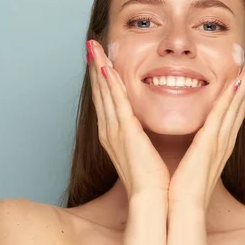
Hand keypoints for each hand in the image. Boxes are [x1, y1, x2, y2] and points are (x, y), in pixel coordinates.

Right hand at [87, 40, 169, 197]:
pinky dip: (109, 84)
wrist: (153, 198)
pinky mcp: (124, 132)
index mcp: (115, 135)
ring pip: (104, 92)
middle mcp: (109, 130)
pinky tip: (105, 67)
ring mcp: (114, 131)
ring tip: (93, 47)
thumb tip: (147, 125)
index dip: (101, 78)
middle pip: (100, 92)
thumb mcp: (145, 150)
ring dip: (98, 68)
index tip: (100, 59)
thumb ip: (143, 135)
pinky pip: (115, 102)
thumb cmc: (154, 178)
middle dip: (94, 67)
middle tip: (90, 45)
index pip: (106, 100)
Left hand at [168, 53, 244, 208]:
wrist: (177, 207)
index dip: (244, 84)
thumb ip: (189, 140)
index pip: (234, 105)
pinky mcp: (212, 142)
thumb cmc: (179, 184)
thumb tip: (186, 131)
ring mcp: (221, 139)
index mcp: (218, 140)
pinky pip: (224, 113)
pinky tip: (239, 78)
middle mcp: (224, 137)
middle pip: (242, 98)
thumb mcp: (186, 156)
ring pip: (238, 101)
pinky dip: (233, 95)